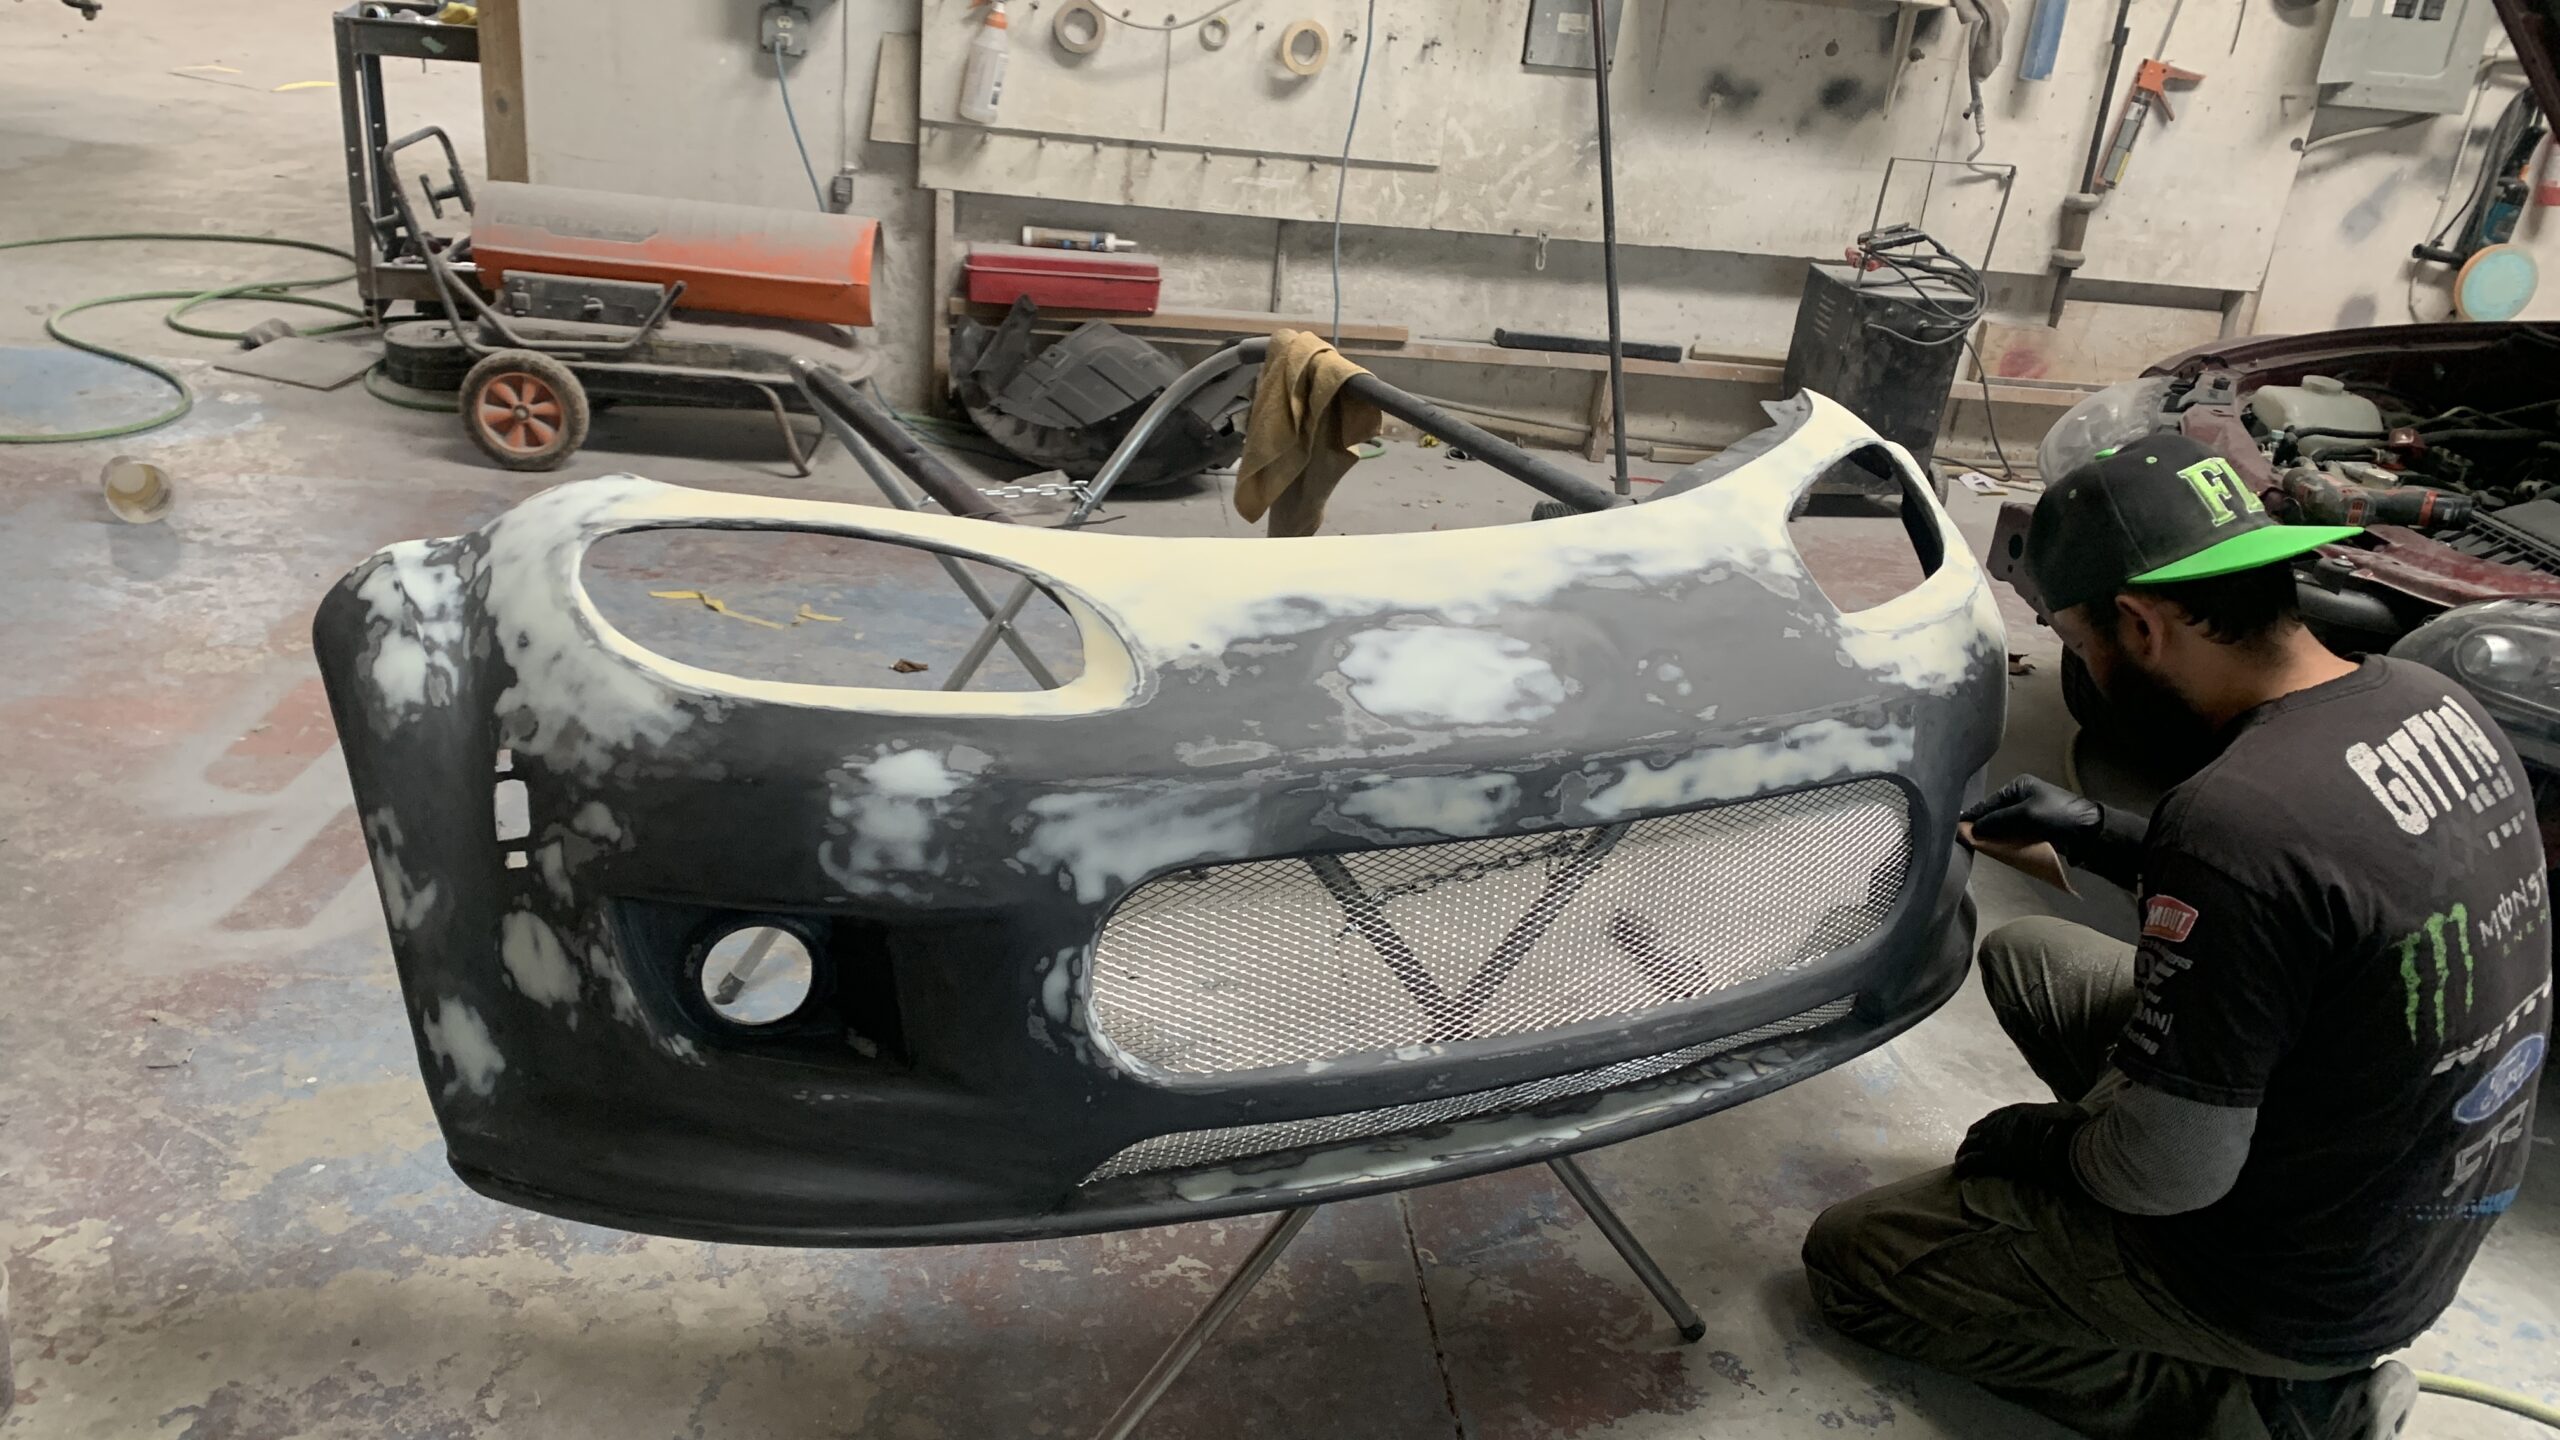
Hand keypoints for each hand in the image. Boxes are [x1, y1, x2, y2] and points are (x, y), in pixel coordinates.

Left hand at [1952, 1101, 2084, 1186]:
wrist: (2065, 1142)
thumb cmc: (2073, 1129)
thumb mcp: (2068, 1114)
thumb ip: (2065, 1115)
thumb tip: (2080, 1117)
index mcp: (2017, 1112)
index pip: (1994, 1119)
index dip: (1987, 1130)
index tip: (1984, 1139)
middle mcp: (2001, 1122)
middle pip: (1976, 1131)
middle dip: (1972, 1143)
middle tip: (1968, 1154)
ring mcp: (1995, 1138)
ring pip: (1970, 1145)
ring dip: (1964, 1154)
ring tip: (1961, 1166)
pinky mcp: (1993, 1157)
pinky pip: (1971, 1162)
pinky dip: (1964, 1167)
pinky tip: (1961, 1174)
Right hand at [1959, 775, 2104, 852]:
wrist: (2090, 833)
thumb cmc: (2057, 817)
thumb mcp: (2024, 815)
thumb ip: (1996, 821)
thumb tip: (1971, 830)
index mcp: (2019, 786)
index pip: (1988, 803)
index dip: (1973, 817)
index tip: (1956, 830)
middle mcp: (2022, 798)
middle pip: (1994, 815)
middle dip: (1983, 828)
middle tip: (1966, 842)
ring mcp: (2029, 814)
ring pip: (2003, 827)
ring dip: (1994, 838)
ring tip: (1979, 848)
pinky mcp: (2035, 830)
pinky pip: (2014, 836)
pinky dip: (2005, 843)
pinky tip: (1996, 850)